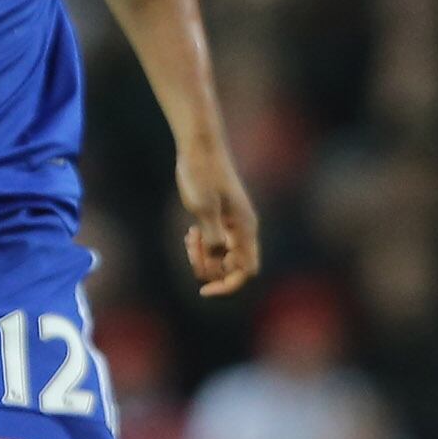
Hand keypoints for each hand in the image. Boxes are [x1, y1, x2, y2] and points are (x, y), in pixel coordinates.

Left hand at [177, 142, 259, 298]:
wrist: (200, 149)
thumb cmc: (203, 175)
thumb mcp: (204, 209)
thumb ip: (211, 240)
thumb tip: (214, 269)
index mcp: (245, 229)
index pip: (246, 271)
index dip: (228, 284)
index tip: (204, 289)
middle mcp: (242, 230)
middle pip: (231, 267)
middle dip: (210, 267)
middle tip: (193, 247)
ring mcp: (231, 225)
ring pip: (220, 256)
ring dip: (203, 256)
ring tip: (191, 237)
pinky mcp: (219, 219)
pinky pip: (214, 244)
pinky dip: (201, 246)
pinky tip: (191, 233)